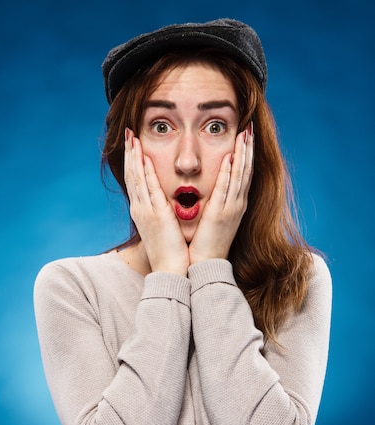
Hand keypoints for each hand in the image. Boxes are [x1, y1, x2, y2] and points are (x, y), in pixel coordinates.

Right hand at [124, 129, 189, 275]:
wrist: (170, 271)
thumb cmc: (170, 253)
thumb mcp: (162, 230)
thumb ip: (161, 215)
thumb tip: (164, 207)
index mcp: (142, 212)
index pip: (135, 182)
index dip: (132, 163)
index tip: (132, 146)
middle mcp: (140, 209)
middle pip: (132, 176)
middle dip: (130, 154)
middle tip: (127, 134)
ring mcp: (146, 211)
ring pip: (137, 178)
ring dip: (134, 156)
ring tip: (132, 137)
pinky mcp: (156, 214)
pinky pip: (149, 188)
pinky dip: (145, 171)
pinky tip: (143, 156)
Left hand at [189, 125, 253, 264]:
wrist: (206, 265)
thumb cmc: (207, 245)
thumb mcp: (215, 221)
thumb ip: (216, 204)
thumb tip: (214, 193)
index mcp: (235, 205)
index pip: (243, 175)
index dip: (246, 155)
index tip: (247, 137)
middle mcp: (237, 205)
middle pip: (246, 171)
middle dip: (248, 149)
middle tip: (250, 128)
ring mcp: (230, 209)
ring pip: (239, 176)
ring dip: (242, 154)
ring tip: (244, 135)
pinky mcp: (219, 214)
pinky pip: (225, 189)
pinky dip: (228, 172)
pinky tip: (229, 157)